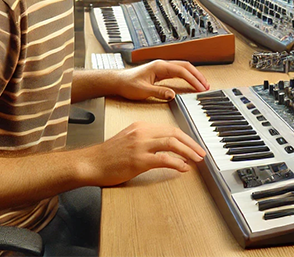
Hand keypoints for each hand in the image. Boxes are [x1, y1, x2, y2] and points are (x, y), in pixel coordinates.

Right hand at [83, 122, 205, 185]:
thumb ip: (147, 140)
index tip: (194, 145)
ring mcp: (139, 146)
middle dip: (191, 143)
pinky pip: (163, 159)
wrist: (91, 163)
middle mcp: (141, 132)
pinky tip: (183, 168)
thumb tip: (167, 147)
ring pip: (171, 143)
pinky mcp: (137, 160)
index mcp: (141, 126)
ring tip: (196, 159)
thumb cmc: (109, 154)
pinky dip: (176, 163)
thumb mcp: (129, 139)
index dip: (185, 137)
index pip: (169, 128)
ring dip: (188, 152)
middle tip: (201, 152)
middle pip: (174, 133)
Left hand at [114, 59, 209, 101]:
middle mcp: (162, 65)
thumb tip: (172, 95)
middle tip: (206, 86)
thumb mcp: (143, 91)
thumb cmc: (128, 84)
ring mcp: (162, 68)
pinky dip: (187, 77)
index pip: (181, 71)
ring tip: (202, 84)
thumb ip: (158, 92)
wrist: (118, 81)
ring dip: (194, 75)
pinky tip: (191, 83)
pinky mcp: (161, 72)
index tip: (200, 88)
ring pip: (183, 68)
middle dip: (197, 75)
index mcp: (159, 67)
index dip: (192, 79)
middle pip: (185, 66)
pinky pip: (178, 72)